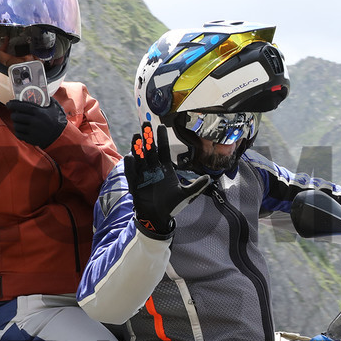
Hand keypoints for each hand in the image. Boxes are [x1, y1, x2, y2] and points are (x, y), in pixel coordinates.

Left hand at [7, 98, 67, 146]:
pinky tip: (20, 129)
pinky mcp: (31, 139)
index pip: (21, 106)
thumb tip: (43, 91)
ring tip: (18, 122)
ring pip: (16, 126)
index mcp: (38, 112)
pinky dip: (18, 132)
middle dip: (13, 114)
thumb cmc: (56, 121)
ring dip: (15, 123)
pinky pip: (19, 134)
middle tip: (14, 114)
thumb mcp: (54, 108)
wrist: (60, 136)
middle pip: (16, 116)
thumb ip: (49, 99)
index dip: (12, 104)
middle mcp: (34, 121)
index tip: (8, 104)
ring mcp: (32, 131)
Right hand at [125, 123, 208, 238]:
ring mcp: (143, 175)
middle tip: (146, 123)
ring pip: (140, 157)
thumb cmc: (172, 205)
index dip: (162, 138)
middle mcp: (154, 169)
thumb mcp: (187, 195)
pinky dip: (131, 165)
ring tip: (137, 135)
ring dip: (138, 147)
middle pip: (150, 149)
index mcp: (165, 168)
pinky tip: (131, 156)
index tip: (161, 126)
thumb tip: (209, 178)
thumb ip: (197, 187)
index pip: (163, 150)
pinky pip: (132, 173)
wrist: (159, 218)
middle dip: (148, 136)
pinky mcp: (135, 184)